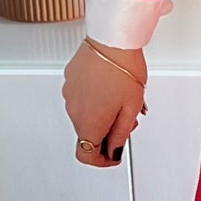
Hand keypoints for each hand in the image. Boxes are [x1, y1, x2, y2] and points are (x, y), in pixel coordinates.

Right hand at [62, 38, 146, 167]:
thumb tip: (115, 150)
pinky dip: (94, 99)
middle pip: (87, 135)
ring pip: (84, 116)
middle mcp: (74, 111)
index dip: (102, 161)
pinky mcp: (69, 81)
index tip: (113, 155)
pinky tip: (110, 87)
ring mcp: (69, 95)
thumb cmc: (123, 68)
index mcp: (90, 122)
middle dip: (107, 133)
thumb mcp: (131, 108)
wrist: (112, 39)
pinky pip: (80, 98)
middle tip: (126, 122)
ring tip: (121, 99)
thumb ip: (121, 133)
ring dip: (101, 115)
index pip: (86, 155)